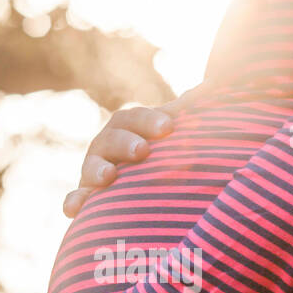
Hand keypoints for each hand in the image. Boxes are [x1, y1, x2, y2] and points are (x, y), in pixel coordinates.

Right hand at [62, 82, 211, 217]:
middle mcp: (108, 145)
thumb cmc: (166, 151)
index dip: (150, 121)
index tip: (168, 127)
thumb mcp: (176, 132)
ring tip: (109, 176)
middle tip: (142, 151)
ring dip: (97, 170)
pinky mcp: (87, 197)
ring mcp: (94, 171)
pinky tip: (74, 210)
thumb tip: (218, 82)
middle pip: (112, 139)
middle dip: (126, 143)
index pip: (136, 118)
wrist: (145, 182)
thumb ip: (191, 111)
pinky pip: (76, 199)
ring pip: (91, 167)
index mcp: (129, 126)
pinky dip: (74, 202)